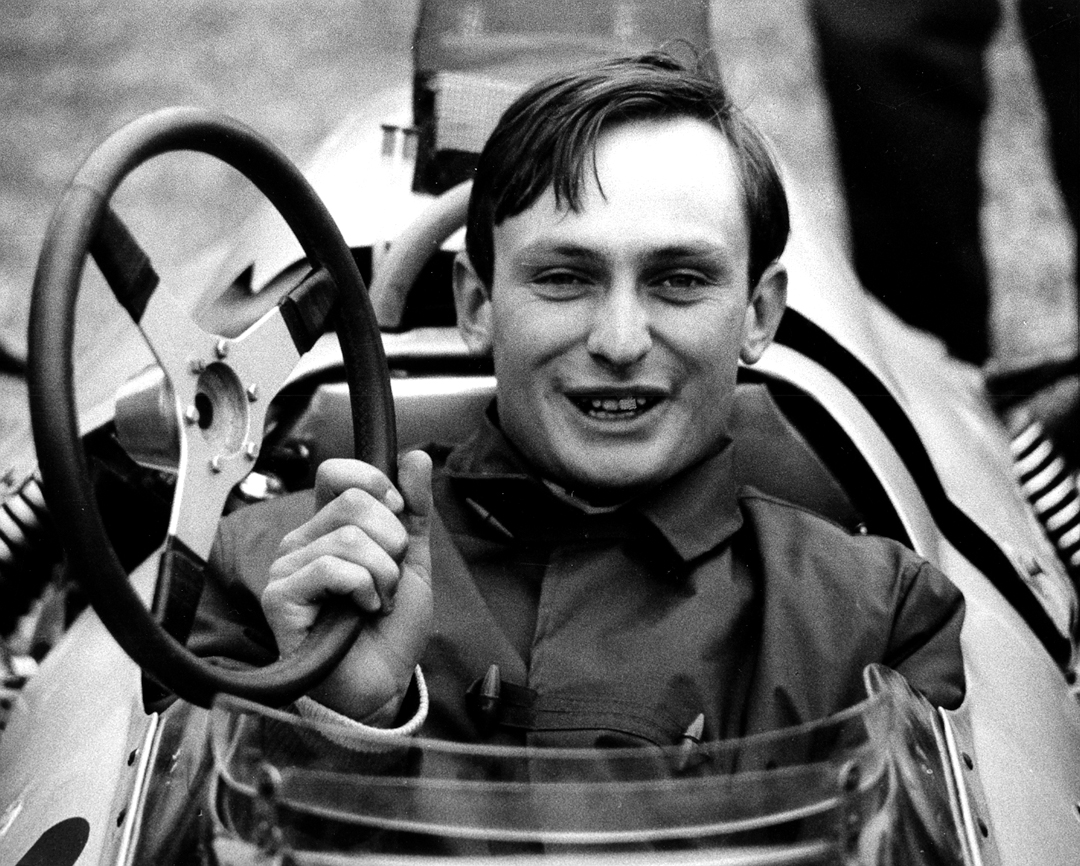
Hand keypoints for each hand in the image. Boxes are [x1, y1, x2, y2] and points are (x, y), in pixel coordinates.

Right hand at [261, 450, 432, 723]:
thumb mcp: (413, 561)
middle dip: (391, 543)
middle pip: (353, 502)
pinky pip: (331, 568)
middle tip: (388, 580)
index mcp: (329, 527)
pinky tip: (362, 612)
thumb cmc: (389, 629)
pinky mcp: (280, 598)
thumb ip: (416, 511)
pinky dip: (364, 590)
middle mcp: (302, 541)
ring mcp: (287, 569)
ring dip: (382, 575)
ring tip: (377, 602)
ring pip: (349, 538)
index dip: (376, 485)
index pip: (337, 472)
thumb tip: (415, 457)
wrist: (383, 684)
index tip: (398, 517)